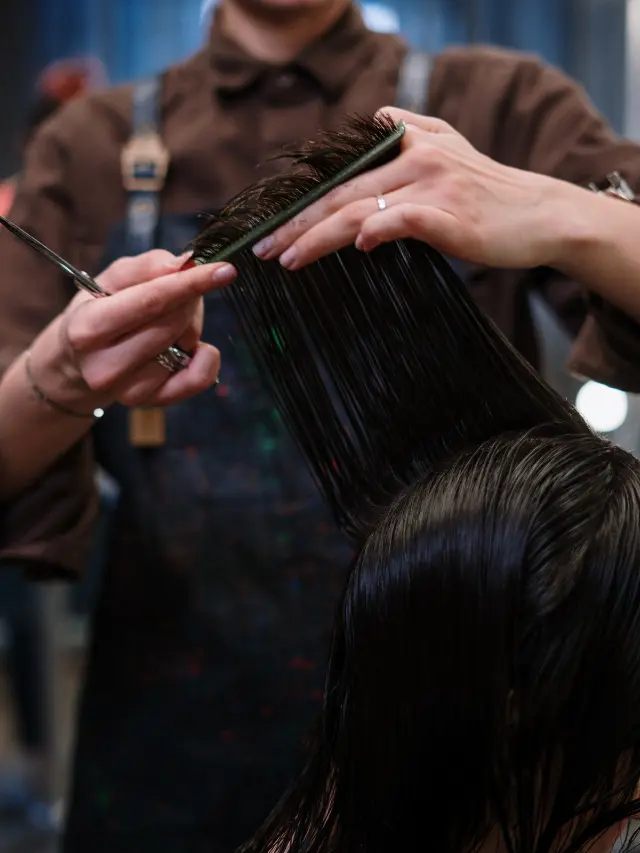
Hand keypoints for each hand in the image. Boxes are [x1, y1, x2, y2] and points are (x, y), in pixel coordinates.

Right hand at [30, 250, 235, 409]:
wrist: (80, 361)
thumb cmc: (99, 311)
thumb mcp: (111, 279)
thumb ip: (147, 266)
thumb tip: (183, 264)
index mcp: (87, 328)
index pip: (150, 301)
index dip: (190, 283)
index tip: (224, 269)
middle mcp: (105, 366)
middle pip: (173, 322)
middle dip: (188, 299)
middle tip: (181, 293)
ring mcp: (129, 391)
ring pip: (187, 346)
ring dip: (191, 326)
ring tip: (169, 323)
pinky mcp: (153, 403)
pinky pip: (199, 378)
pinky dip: (206, 357)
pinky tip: (192, 348)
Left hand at [252, 107, 584, 271]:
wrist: (541, 214)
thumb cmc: (488, 192)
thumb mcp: (449, 146)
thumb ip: (411, 130)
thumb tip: (376, 121)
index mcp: (408, 141)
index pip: (341, 172)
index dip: (302, 199)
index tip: (270, 226)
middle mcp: (415, 157)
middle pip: (340, 192)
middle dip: (296, 222)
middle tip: (262, 247)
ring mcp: (433, 185)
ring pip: (361, 208)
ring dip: (319, 235)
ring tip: (288, 258)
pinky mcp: (451, 214)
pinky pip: (405, 220)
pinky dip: (379, 230)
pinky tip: (357, 244)